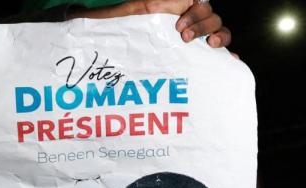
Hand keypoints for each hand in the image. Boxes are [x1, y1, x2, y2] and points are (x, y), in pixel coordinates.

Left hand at [70, 1, 231, 47]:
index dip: (193, 13)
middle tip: (183, 38)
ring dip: (217, 35)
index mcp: (169, 7)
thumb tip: (74, 12)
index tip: (178, 28)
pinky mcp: (199, 55)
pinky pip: (222, 51)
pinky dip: (228, 55)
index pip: (195, 1)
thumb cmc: (118, 41)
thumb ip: (103, 17)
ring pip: (219, 28)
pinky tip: (230, 60)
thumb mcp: (112, 26)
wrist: (126, 64)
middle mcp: (185, 19)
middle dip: (202, 24)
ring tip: (208, 47)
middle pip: (210, 13)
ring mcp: (195, 36)